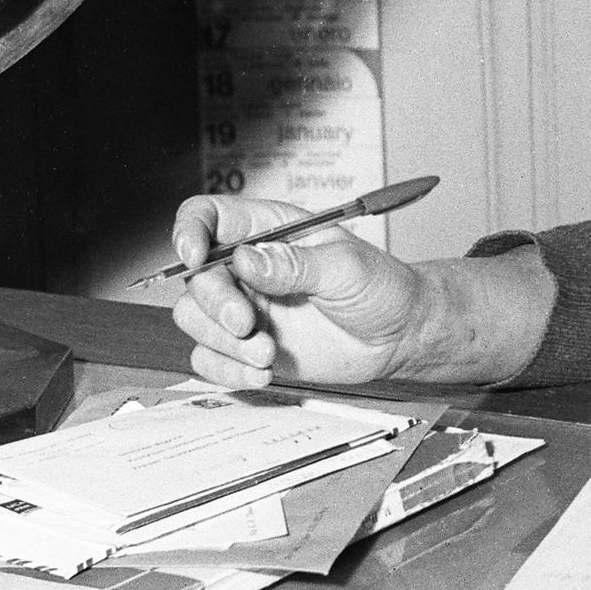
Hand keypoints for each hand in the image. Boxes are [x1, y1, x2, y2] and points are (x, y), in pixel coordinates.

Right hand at [168, 194, 433, 388]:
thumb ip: (295, 264)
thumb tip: (245, 258)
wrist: (400, 337)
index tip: (194, 258)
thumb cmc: (382, 288)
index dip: (189, 231)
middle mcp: (249, 267)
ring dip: (222, 342)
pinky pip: (210, 358)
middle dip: (214, 304)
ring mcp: (246, 307)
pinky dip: (225, 370)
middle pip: (194, 276)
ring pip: (194, 319)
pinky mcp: (248, 346)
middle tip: (247, 325)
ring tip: (267, 355)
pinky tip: (260, 373)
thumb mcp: (346, 268)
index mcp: (269, 230)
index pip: (209, 216)